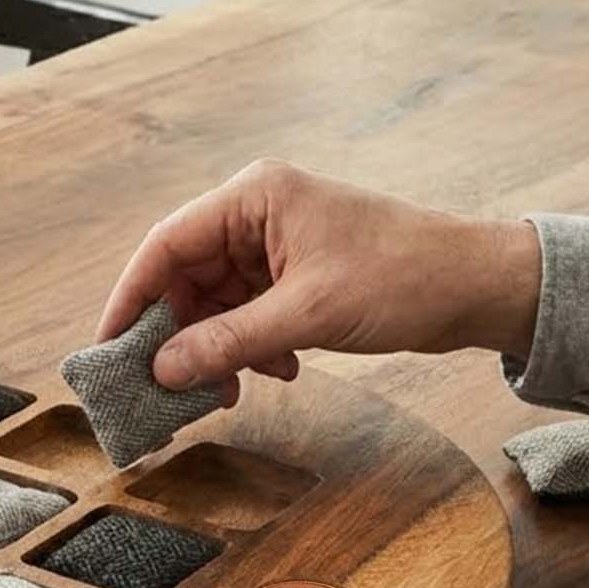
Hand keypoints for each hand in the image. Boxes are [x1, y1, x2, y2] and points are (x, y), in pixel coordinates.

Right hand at [99, 160, 540, 404]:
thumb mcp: (308, 314)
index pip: (166, 244)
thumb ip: (230, 341)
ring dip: (216, 348)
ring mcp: (276, 245)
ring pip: (216, 302)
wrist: (479, 287)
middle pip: (186, 277)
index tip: (109, 348)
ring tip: (225, 390)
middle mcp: (256, 214)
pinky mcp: (295, 275)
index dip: (131, 297)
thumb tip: (163, 370)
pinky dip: (249, 347)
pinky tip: (274, 371)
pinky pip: (247, 314)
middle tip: (164, 385)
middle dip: (178, 333)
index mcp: (253, 197)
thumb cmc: (404, 277)